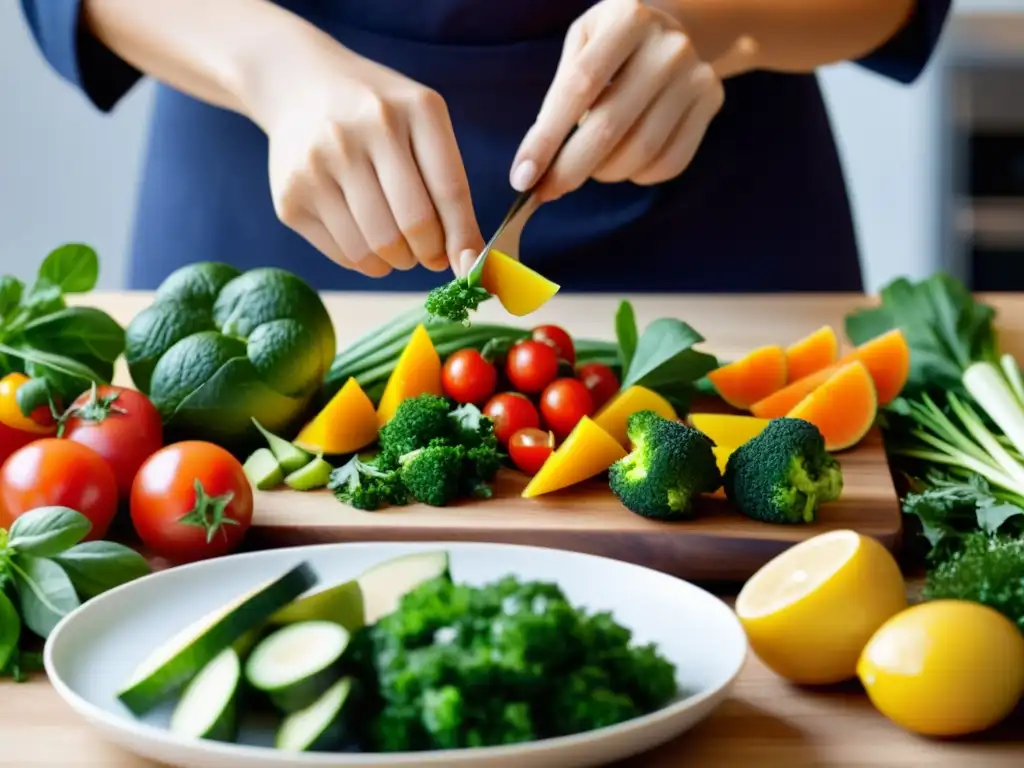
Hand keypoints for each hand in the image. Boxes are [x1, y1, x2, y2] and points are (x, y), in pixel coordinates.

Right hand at [252, 34, 484, 276]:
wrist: (300, 86)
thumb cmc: (379, 117)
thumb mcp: (421, 125)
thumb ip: (448, 186)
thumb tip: (465, 262)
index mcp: (416, 109)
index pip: (450, 191)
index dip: (461, 238)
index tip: (466, 263)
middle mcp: (366, 129)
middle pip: (413, 224)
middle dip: (428, 252)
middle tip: (428, 253)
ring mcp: (322, 162)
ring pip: (375, 248)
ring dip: (396, 261)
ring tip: (397, 248)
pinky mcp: (291, 196)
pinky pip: (344, 254)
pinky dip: (365, 261)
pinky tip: (366, 240)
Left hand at [511, 0, 750, 200]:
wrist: (674, 26)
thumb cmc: (612, 42)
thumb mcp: (582, 43)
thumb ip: (561, 93)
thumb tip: (537, 163)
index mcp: (626, 17)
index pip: (578, 87)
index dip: (547, 138)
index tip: (522, 178)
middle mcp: (667, 44)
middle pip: (609, 126)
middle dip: (570, 169)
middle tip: (546, 191)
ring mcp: (695, 73)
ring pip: (640, 152)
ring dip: (605, 173)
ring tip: (591, 165)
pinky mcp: (711, 99)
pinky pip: (670, 162)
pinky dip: (638, 175)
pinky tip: (625, 163)